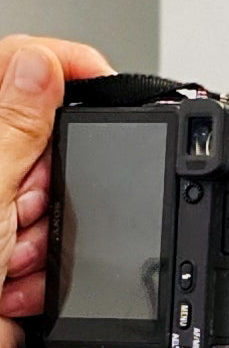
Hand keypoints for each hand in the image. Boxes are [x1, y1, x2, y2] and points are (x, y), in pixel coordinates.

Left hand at [0, 36, 112, 347]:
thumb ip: (14, 122)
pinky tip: (11, 285)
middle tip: (24, 208)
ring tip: (8, 258)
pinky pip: (61, 257)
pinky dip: (46, 276)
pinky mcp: (15, 265)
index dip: (64, 67)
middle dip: (52, 184)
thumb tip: (43, 62)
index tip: (100, 80)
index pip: (18, 68)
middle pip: (51, 146)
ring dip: (47, 238)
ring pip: (63, 206)